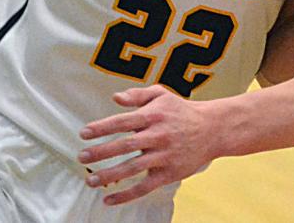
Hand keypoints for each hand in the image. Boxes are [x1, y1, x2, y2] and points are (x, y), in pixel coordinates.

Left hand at [78, 85, 216, 205]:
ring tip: (90, 179)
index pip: (122, 121)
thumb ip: (137, 95)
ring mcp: (163, 156)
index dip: (102, 128)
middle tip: (81, 156)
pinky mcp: (169, 174)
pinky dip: (126, 195)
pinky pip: (145, 187)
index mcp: (152, 115)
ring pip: (133, 168)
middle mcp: (157, 136)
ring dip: (110, 175)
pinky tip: (109, 199)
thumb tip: (115, 97)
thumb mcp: (161, 95)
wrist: (212, 129)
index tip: (84, 133)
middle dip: (101, 152)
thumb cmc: (180, 111)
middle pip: (125, 145)